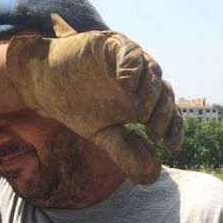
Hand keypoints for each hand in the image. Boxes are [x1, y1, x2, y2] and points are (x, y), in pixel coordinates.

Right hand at [5, 15, 183, 184]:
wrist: (47, 86)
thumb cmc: (78, 108)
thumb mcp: (104, 135)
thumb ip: (124, 153)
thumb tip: (146, 177)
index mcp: (142, 102)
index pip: (170, 112)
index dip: (175, 128)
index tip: (170, 147)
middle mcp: (141, 81)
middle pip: (165, 93)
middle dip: (163, 115)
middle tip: (152, 132)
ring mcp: (128, 63)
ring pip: (153, 71)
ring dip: (150, 94)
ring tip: (138, 114)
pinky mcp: (112, 45)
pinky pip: (131, 52)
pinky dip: (132, 67)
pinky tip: (126, 85)